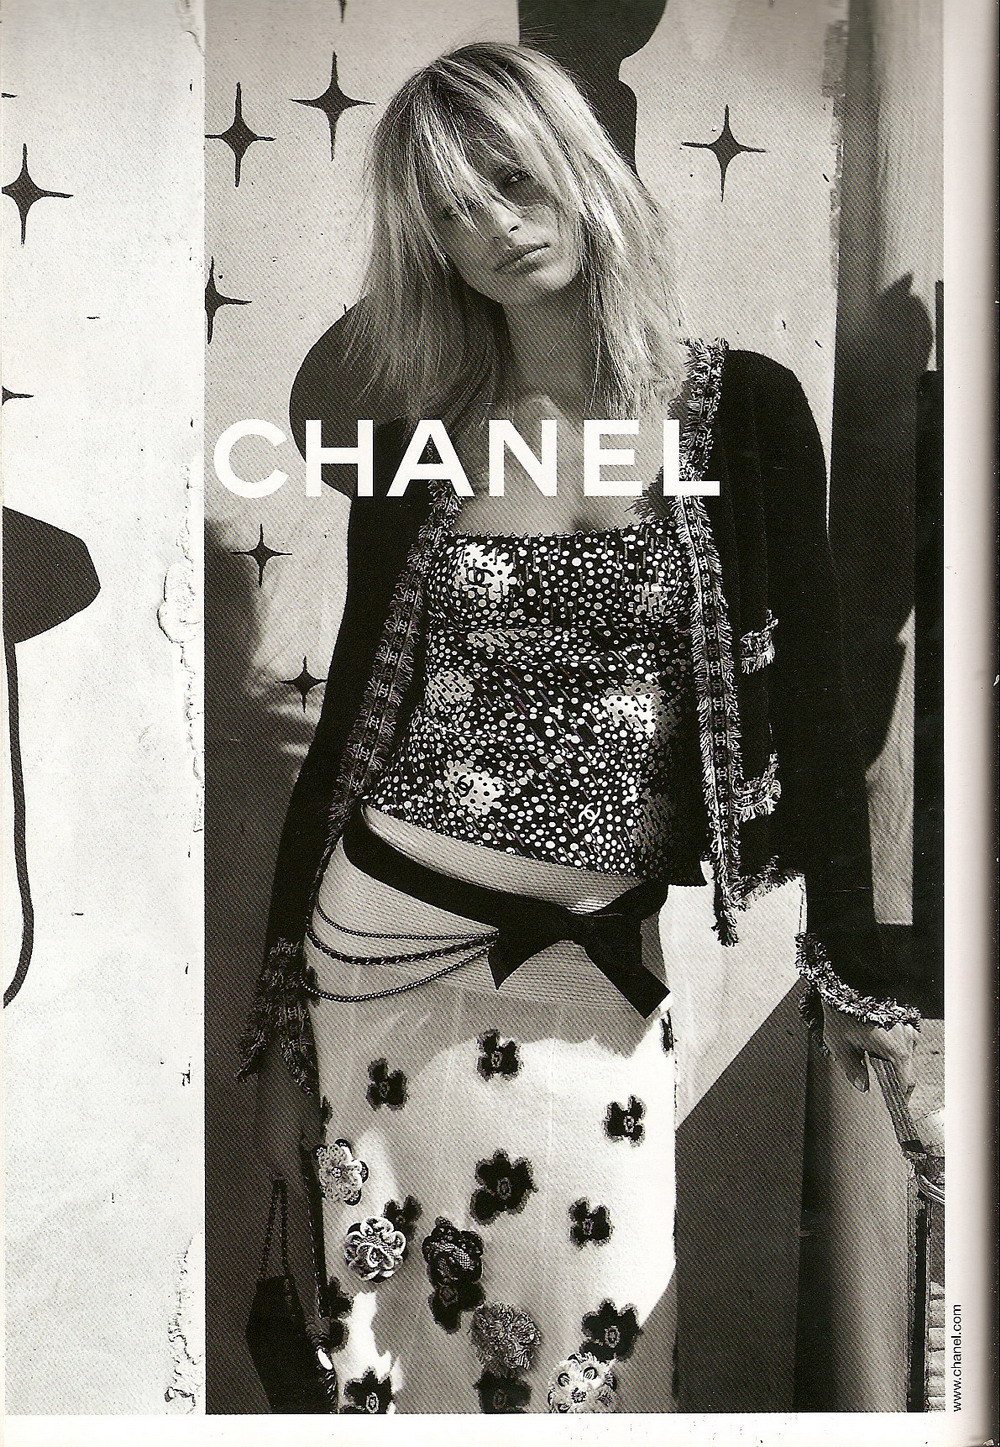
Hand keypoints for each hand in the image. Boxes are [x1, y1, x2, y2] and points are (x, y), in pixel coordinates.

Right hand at [253, 1039, 322, 1195]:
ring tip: (309, 1150)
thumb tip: (316, 1155)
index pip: (294, 1184)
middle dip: (298, 1175)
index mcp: (281, 1155)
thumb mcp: (313, 1121)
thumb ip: (314, 1143)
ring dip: (290, 1162)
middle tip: (317, 1168)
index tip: (318, 1195)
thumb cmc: (297, 1095)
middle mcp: (266, 1153)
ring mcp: (259, 1141)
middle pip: (283, 1175)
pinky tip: (296, 1138)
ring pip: (275, 1163)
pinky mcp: (258, 1130)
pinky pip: (270, 1150)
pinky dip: (282, 1151)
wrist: (276, 1069)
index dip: (306, 1192)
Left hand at [819, 1000, 916, 1096]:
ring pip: (905, 1055)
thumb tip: (863, 1087)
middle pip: (907, 1069)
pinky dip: (892, 1048)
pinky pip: (902, 1041)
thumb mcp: (840, 1046)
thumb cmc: (842, 1015)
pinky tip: (875, 1046)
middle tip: (878, 1085)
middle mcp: (906, 1039)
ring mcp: (905, 1028)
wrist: (844, 985)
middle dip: (894, 1079)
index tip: (892, 1102)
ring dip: (893, 1062)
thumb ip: (853, 1070)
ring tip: (872, 1062)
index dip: (900, 1095)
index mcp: (895, 1050)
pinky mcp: (901, 1020)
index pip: (907, 1082)